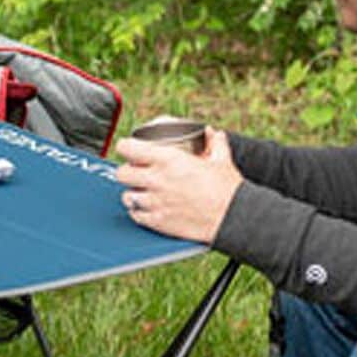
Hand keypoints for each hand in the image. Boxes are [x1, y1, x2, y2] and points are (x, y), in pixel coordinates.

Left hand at [116, 127, 242, 242]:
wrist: (233, 217)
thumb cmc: (228, 190)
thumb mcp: (222, 160)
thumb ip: (216, 144)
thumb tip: (213, 134)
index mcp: (168, 160)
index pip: (128, 148)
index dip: (126, 147)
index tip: (130, 150)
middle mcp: (157, 180)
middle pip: (122, 173)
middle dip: (128, 172)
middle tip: (137, 173)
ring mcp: (156, 202)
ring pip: (127, 196)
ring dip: (133, 193)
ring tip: (142, 193)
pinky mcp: (158, 221)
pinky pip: (136, 215)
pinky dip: (139, 212)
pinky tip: (147, 208)